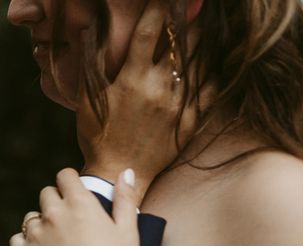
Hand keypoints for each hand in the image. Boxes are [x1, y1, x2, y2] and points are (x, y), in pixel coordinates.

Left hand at [10, 168, 145, 245]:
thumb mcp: (129, 232)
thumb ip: (125, 198)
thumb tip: (127, 171)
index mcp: (81, 204)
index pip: (64, 176)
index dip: (69, 184)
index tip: (73, 196)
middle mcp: (55, 214)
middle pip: (46, 194)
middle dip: (55, 204)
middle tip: (68, 226)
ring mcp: (36, 235)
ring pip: (30, 218)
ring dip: (40, 225)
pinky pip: (16, 240)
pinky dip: (25, 245)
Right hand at [77, 0, 203, 202]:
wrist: (118, 172)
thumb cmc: (97, 136)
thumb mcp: (87, 100)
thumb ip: (91, 64)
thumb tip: (88, 31)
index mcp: (132, 78)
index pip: (149, 31)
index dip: (157, 8)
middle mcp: (158, 86)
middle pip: (180, 41)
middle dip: (185, 20)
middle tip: (190, 8)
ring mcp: (177, 104)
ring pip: (197, 62)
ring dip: (200, 41)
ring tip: (202, 28)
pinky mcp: (189, 121)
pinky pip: (208, 90)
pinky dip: (213, 71)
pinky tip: (215, 60)